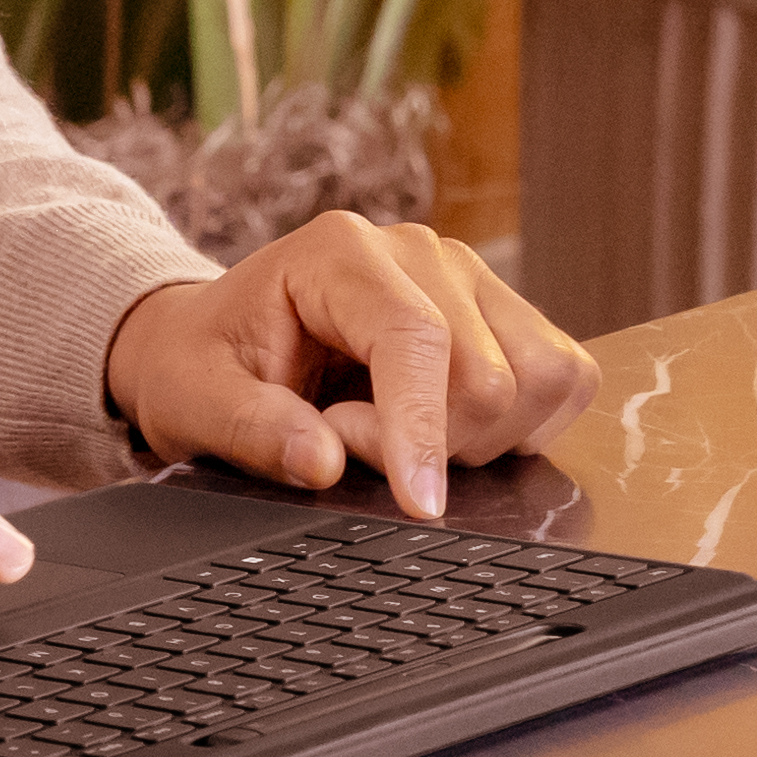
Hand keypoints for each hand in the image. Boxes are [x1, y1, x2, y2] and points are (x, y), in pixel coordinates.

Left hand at [108, 212, 594, 516]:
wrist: (216, 343)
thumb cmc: (204, 364)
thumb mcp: (193, 401)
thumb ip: (253, 429)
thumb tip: (324, 461)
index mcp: (340, 252)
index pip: (415, 338)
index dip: (423, 428)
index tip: (418, 504)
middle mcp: (420, 252)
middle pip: (487, 373)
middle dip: (430, 442)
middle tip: (348, 440)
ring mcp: (471, 279)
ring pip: (540, 379)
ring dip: (478, 438)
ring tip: (397, 433)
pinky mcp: (505, 315)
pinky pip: (563, 382)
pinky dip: (519, 428)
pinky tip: (448, 431)